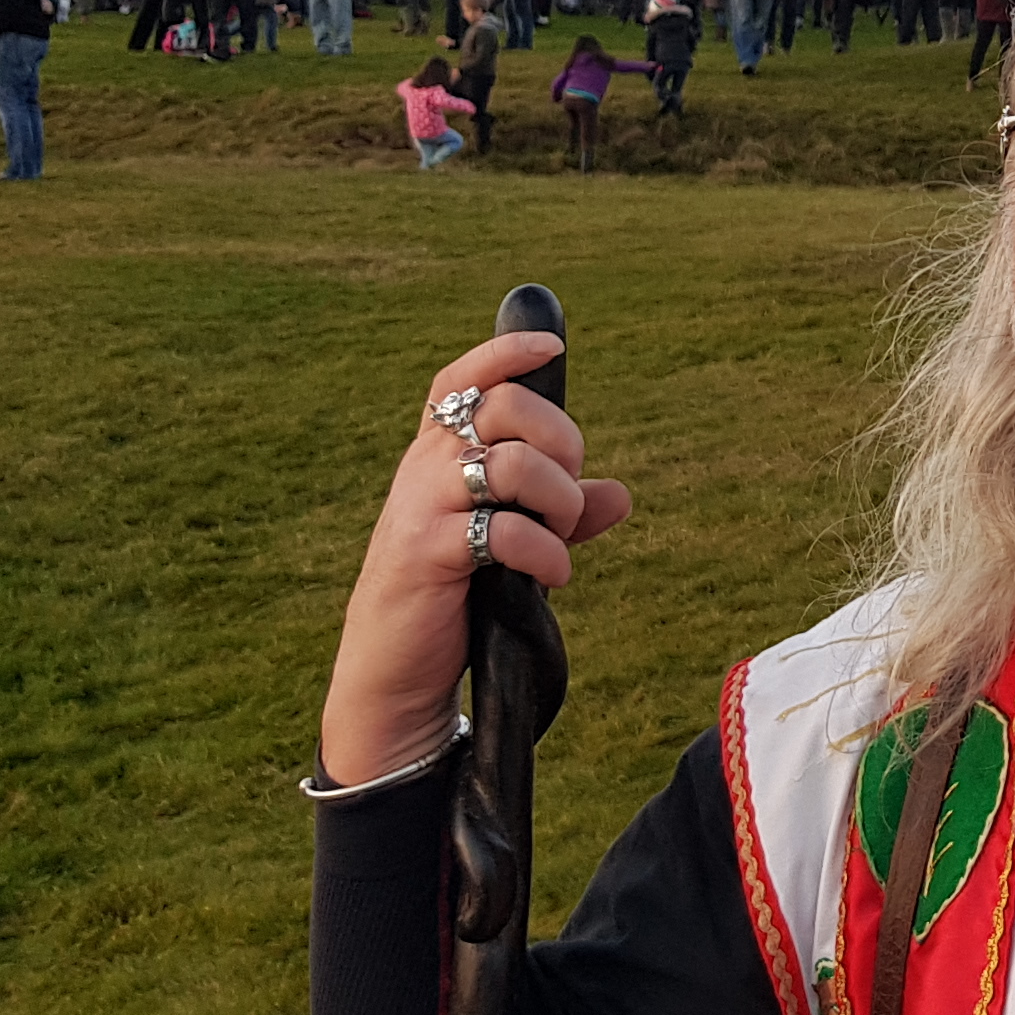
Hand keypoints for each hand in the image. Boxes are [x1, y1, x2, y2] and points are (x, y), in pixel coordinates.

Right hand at [318, 331, 632, 784]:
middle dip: (563, 443)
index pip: (461, 379)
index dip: (504, 352)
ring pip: (513, 462)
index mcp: (437, 454)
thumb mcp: (507, 545)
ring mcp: (423, 508)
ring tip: (562, 537)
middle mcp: (425, 469)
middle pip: (506, 407)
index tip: (553, 347)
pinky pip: (505, 531)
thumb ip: (558, 515)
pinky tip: (552, 576)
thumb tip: (621, 495)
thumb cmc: (450, 596)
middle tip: (567, 495)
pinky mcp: (428, 554)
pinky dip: (547, 552)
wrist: (393, 668)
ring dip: (560, 499)